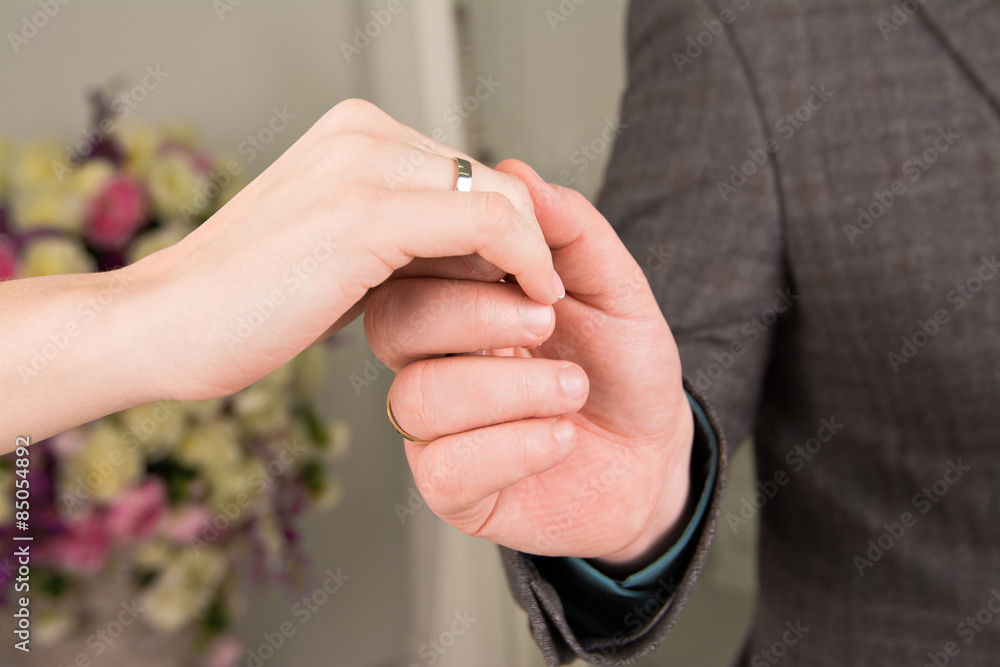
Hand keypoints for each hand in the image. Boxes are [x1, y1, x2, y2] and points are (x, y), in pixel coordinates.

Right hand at [130, 100, 562, 401]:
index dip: (507, 227)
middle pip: (491, 179)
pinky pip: (490, 223)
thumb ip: (391, 234)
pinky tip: (531, 300)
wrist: (163, 327)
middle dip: (523, 241)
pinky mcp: (366, 213)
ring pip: (501, 195)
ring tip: (530, 309)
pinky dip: (526, 260)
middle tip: (534, 299)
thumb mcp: (330, 250)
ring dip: (530, 255)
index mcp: (352, 134)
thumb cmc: (241, 302)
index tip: (525, 279)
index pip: (466, 171)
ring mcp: (362, 165)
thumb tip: (460, 250)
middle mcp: (361, 133)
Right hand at [364, 160, 693, 567]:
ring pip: (417, 399)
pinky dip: (514, 446)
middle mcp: (435, 362)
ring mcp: (437, 429)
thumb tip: (518, 171)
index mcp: (460, 306)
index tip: (531, 269)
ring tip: (572, 390)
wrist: (653, 458)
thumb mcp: (615, 290)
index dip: (462, 257)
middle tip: (547, 323)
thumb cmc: (624, 371)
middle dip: (476, 316)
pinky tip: (560, 437)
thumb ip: (572, 233)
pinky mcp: (454, 489)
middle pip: (393, 323)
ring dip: (508, 389)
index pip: (413, 266)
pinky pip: (443, 468)